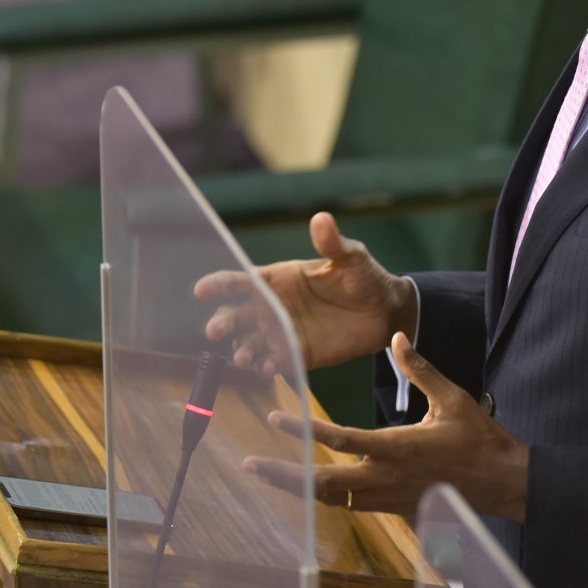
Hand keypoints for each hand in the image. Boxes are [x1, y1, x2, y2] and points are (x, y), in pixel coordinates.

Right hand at [195, 212, 416, 372]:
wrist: (385, 312)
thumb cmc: (364, 277)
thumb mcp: (351, 258)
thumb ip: (333, 244)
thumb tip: (321, 219)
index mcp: (279, 279)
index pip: (242, 280)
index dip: (220, 283)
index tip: (202, 289)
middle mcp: (274, 307)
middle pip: (239, 314)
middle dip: (224, 321)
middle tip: (214, 330)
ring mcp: (283, 333)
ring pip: (251, 342)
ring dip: (242, 350)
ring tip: (243, 357)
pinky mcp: (297, 354)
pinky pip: (275, 361)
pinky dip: (266, 366)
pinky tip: (265, 368)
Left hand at [243, 332, 528, 520]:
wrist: (502, 484)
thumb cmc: (480, 438)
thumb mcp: (453, 398)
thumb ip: (421, 368)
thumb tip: (396, 336)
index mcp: (400, 447)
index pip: (342, 440)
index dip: (305, 431)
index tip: (276, 419)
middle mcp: (388, 478)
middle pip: (324, 483)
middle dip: (285, 475)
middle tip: (251, 464)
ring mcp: (390, 499)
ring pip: (334, 499)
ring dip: (299, 488)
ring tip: (268, 476)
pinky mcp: (396, 510)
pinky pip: (352, 506)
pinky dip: (326, 497)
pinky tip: (308, 488)